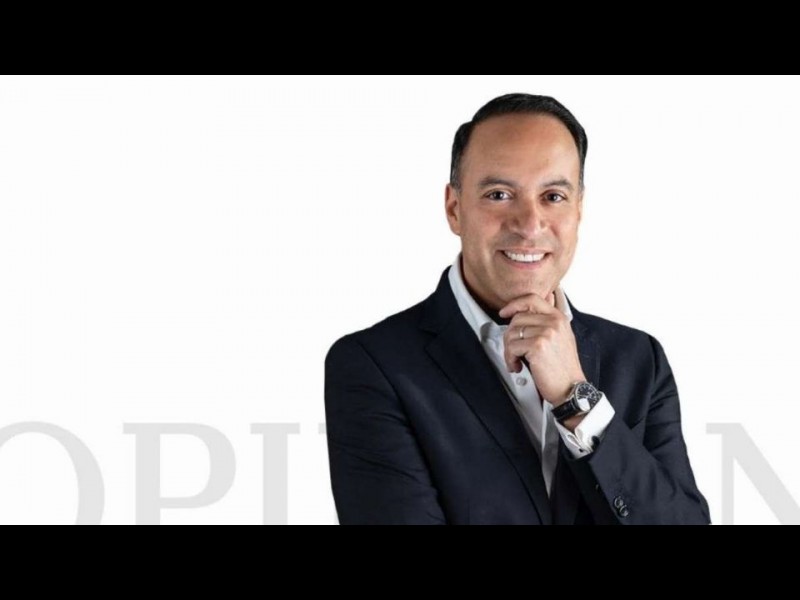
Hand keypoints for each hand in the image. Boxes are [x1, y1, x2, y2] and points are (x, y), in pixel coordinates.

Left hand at [498, 292, 585, 406]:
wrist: (571, 388)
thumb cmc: (563, 367)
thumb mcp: (561, 337)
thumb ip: (548, 321)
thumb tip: (535, 305)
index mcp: (559, 317)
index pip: (532, 299)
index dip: (514, 304)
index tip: (504, 312)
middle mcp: (553, 322)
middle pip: (517, 318)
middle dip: (510, 336)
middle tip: (514, 351)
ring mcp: (546, 332)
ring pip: (511, 333)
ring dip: (509, 350)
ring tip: (517, 361)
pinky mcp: (538, 346)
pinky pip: (512, 347)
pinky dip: (510, 359)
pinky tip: (518, 367)